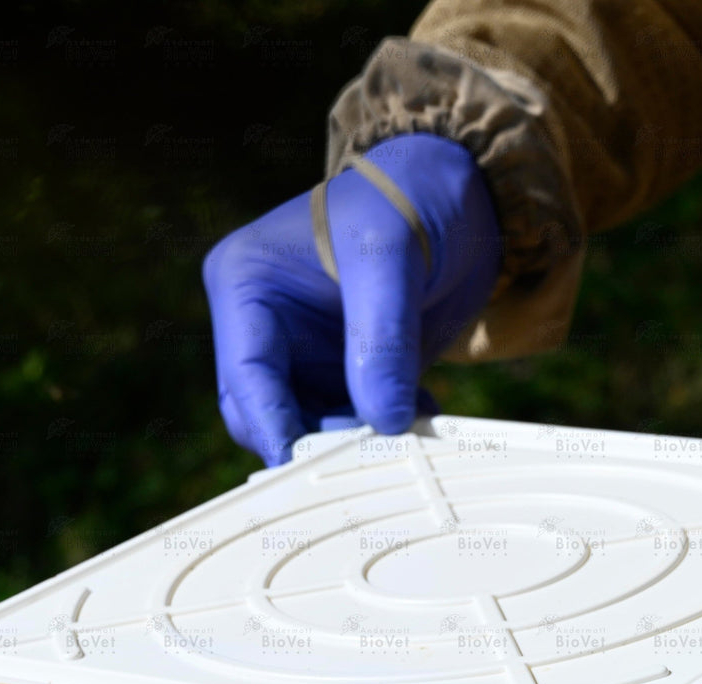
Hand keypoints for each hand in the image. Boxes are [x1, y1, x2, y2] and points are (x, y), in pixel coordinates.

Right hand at [202, 133, 500, 465]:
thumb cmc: (409, 201)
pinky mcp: (344, 373)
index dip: (272, 426)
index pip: (246, 375)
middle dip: (316, 441)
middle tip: (371, 456)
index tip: (303, 468)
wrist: (455, 198)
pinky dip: (386, 429)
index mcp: (245, 285)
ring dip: (358, 441)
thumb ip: (383, 341)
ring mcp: (304, 355)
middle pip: (267, 413)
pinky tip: (424, 418)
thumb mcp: (392, 260)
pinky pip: (354, 422)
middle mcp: (264, 328)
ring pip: (311, 427)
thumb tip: (383, 421)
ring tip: (409, 432)